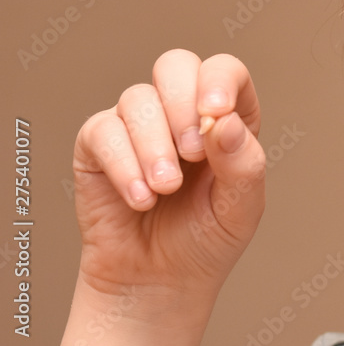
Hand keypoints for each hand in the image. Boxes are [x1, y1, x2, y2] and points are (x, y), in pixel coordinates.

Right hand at [61, 49, 264, 345]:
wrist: (159, 281)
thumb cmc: (206, 238)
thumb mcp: (242, 206)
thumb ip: (243, 162)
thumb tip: (225, 121)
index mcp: (226, 116)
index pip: (225, 71)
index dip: (219, 80)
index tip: (215, 114)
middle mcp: (181, 110)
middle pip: (175, 65)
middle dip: (182, 103)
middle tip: (192, 153)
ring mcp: (139, 124)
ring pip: (138, 99)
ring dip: (154, 145)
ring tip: (166, 189)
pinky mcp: (99, 145)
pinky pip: (103, 130)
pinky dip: (124, 165)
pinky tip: (141, 198)